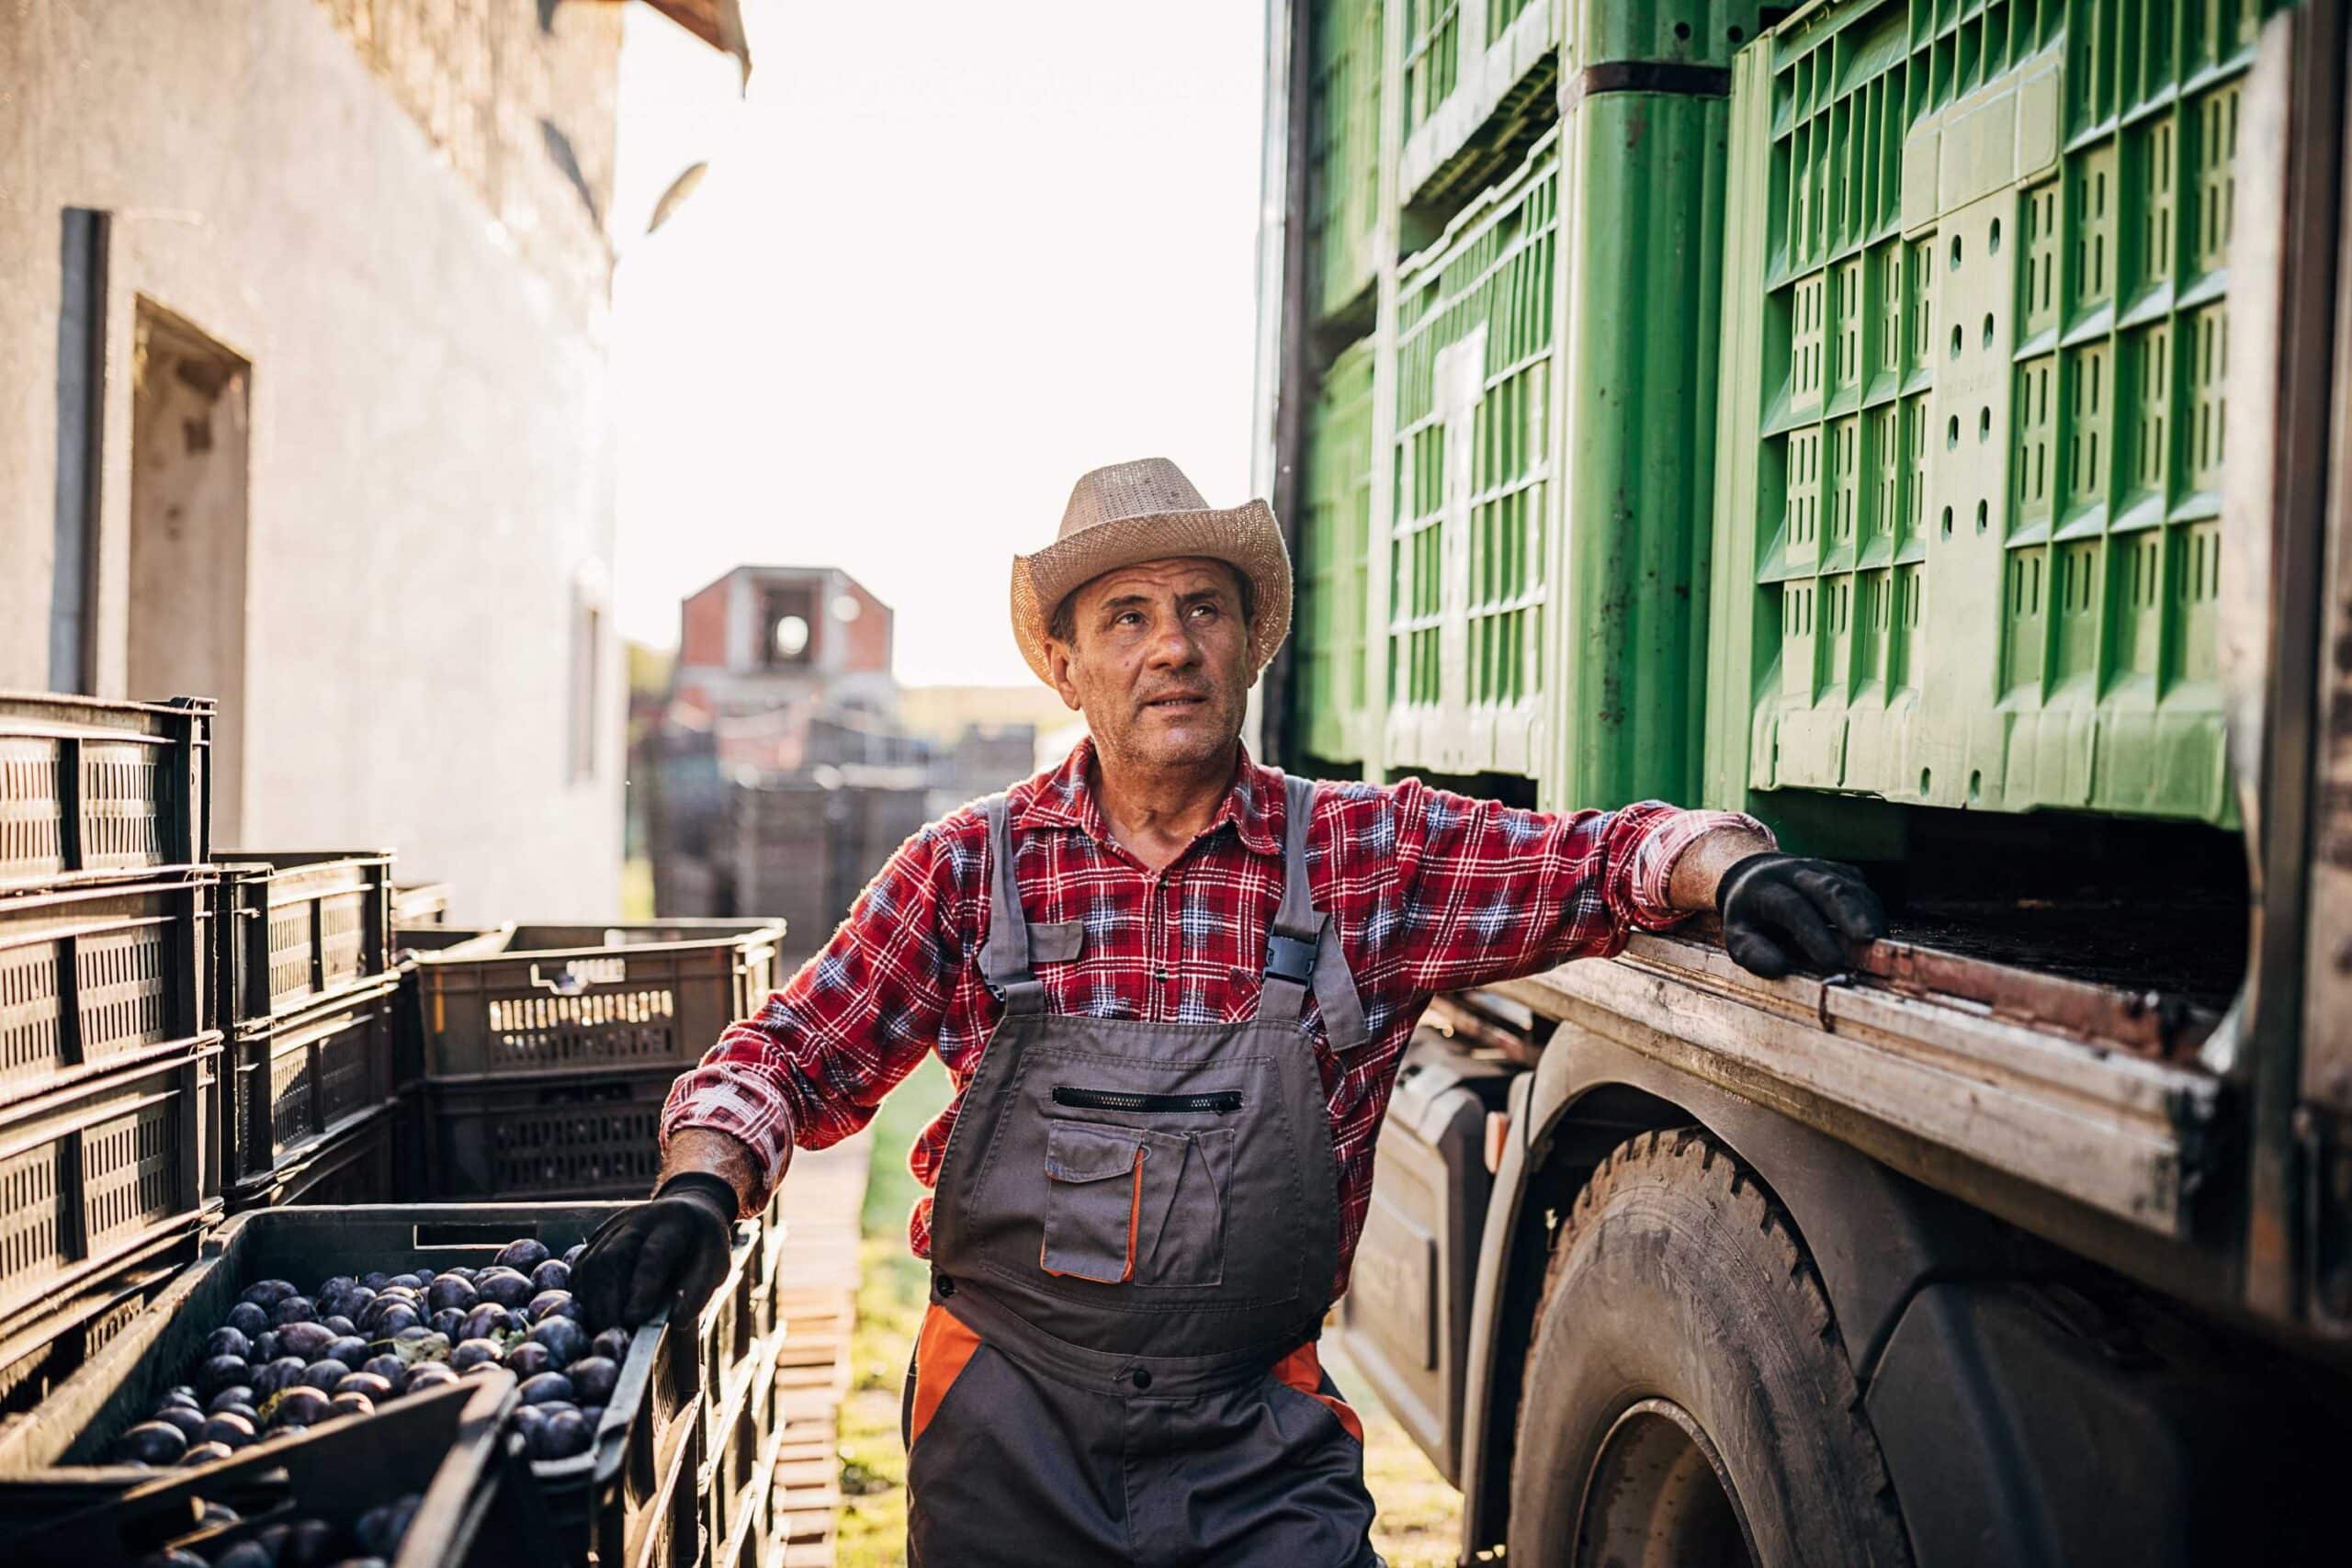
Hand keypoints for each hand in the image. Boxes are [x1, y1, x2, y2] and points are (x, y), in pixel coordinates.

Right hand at [573, 1173, 736, 1330]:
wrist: (687, 1210)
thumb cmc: (702, 1247)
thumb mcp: (716, 1265)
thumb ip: (697, 1291)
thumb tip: (675, 1322)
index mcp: (674, 1223)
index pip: (653, 1256)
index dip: (642, 1288)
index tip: (634, 1319)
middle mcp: (638, 1220)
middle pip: (611, 1258)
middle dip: (608, 1301)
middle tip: (614, 1333)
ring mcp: (613, 1227)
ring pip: (590, 1263)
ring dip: (593, 1302)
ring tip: (604, 1329)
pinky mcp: (597, 1238)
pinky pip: (581, 1267)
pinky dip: (584, 1295)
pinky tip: (595, 1314)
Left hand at [1716, 853, 1885, 977]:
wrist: (1754, 876)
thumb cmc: (1749, 917)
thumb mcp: (1737, 936)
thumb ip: (1753, 953)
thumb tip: (1780, 968)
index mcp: (1763, 887)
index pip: (1792, 907)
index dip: (1813, 933)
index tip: (1832, 961)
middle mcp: (1793, 871)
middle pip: (1827, 887)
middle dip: (1850, 913)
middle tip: (1869, 939)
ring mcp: (1819, 867)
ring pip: (1850, 886)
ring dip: (1867, 913)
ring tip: (1879, 943)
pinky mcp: (1840, 871)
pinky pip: (1861, 887)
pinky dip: (1872, 909)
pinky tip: (1877, 931)